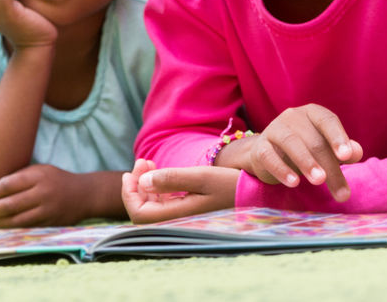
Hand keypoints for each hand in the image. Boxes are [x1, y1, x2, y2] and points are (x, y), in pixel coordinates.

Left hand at [0, 164, 88, 226]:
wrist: (84, 194)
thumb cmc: (55, 179)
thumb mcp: (39, 170)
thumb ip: (19, 176)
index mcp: (38, 176)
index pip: (8, 184)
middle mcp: (43, 193)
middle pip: (9, 204)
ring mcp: (47, 211)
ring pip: (16, 221)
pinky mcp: (51, 224)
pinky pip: (26, 230)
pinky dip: (11, 230)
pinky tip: (1, 229)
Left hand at [121, 159, 238, 223]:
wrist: (257, 194)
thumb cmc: (231, 184)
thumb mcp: (201, 177)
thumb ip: (171, 179)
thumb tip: (142, 182)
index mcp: (179, 218)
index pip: (139, 215)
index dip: (129, 194)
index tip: (131, 172)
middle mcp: (179, 224)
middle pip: (144, 212)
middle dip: (137, 186)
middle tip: (142, 161)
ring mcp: (185, 221)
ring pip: (154, 209)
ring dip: (146, 186)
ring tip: (148, 163)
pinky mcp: (191, 215)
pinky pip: (165, 207)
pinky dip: (158, 190)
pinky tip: (160, 174)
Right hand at [220, 105, 362, 201]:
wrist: (267, 155)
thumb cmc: (305, 150)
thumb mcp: (326, 150)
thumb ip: (343, 151)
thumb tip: (357, 152)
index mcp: (312, 113)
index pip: (327, 120)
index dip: (338, 137)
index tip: (347, 156)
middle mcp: (293, 117)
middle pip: (314, 140)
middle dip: (330, 166)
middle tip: (342, 192)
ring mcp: (274, 129)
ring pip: (291, 143)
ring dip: (307, 163)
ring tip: (319, 182)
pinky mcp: (260, 147)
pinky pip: (270, 156)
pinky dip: (282, 170)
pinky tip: (294, 182)